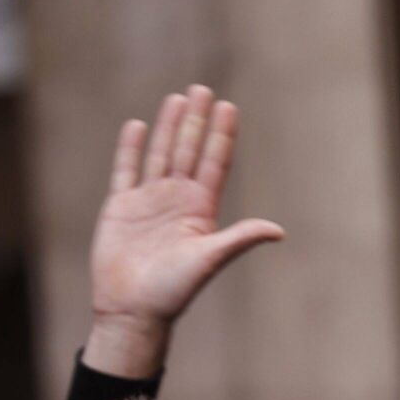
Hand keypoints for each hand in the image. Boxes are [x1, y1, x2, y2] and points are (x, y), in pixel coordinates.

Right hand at [86, 86, 283, 375]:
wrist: (133, 310)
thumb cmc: (174, 290)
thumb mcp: (211, 259)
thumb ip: (240, 238)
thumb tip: (279, 230)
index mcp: (200, 209)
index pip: (214, 163)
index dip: (221, 135)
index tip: (229, 107)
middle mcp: (177, 200)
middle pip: (189, 150)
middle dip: (196, 120)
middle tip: (204, 89)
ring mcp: (148, 201)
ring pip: (160, 154)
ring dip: (169, 127)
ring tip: (178, 98)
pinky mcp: (120, 207)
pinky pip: (126, 170)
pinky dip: (131, 148)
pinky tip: (139, 126)